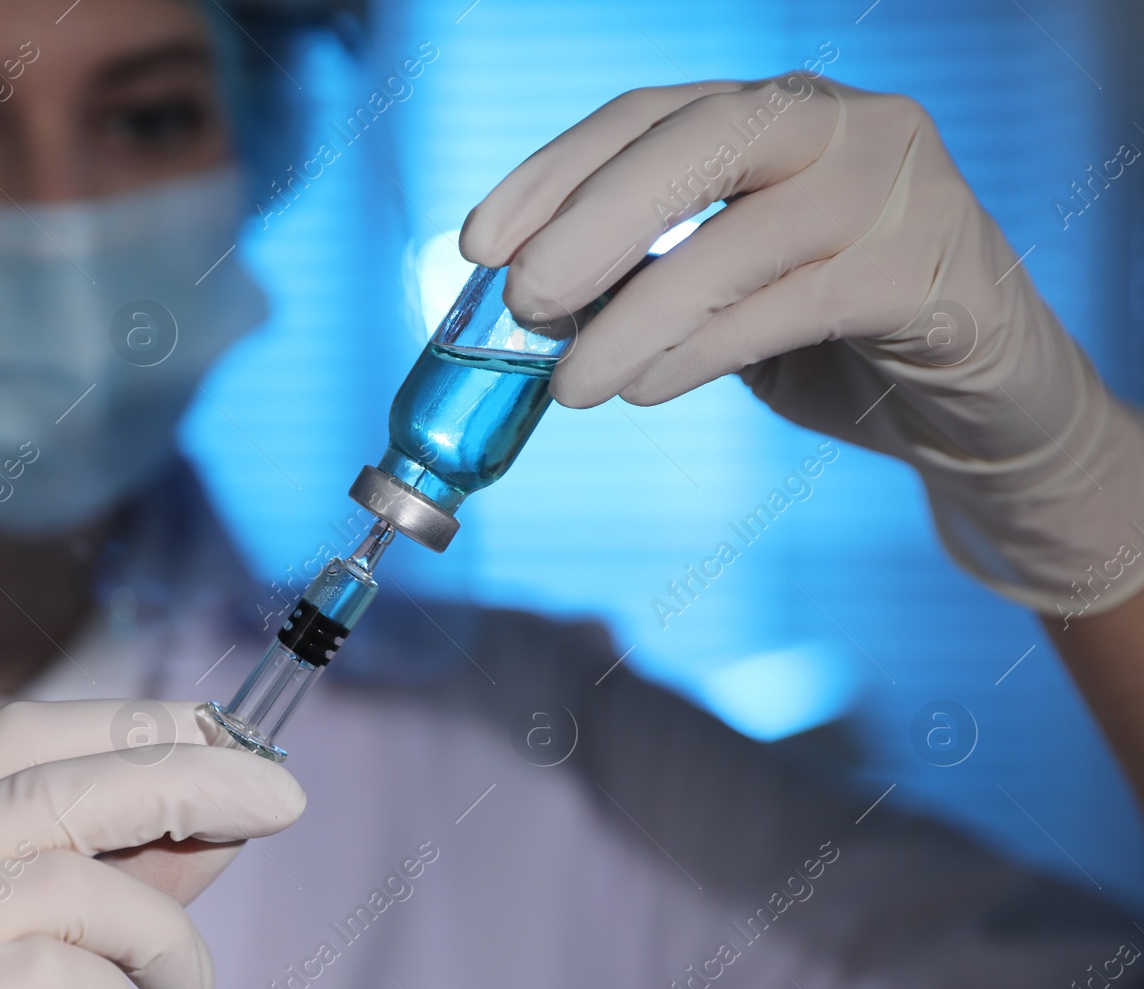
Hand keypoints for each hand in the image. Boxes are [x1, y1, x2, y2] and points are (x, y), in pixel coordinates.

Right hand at [0, 699, 305, 988]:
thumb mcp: (37, 945)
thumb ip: (118, 875)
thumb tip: (231, 805)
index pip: (13, 737)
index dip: (125, 724)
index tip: (215, 727)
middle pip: (51, 785)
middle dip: (186, 782)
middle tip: (280, 798)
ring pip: (68, 884)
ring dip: (159, 936)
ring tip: (189, 988)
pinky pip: (59, 975)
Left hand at [461, 74, 1143, 613]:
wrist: (975, 407)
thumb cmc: (828, 338)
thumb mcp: (722, 294)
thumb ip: (644, 276)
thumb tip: (524, 304)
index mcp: (774, 115)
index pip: (646, 116)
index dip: (552, 173)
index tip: (478, 242)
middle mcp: (839, 126)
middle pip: (697, 143)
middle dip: (592, 222)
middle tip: (525, 302)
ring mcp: (897, 188)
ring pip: (739, 238)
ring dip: (635, 318)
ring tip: (574, 387)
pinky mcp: (932, 269)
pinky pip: (793, 305)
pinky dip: (705, 351)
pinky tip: (648, 389)